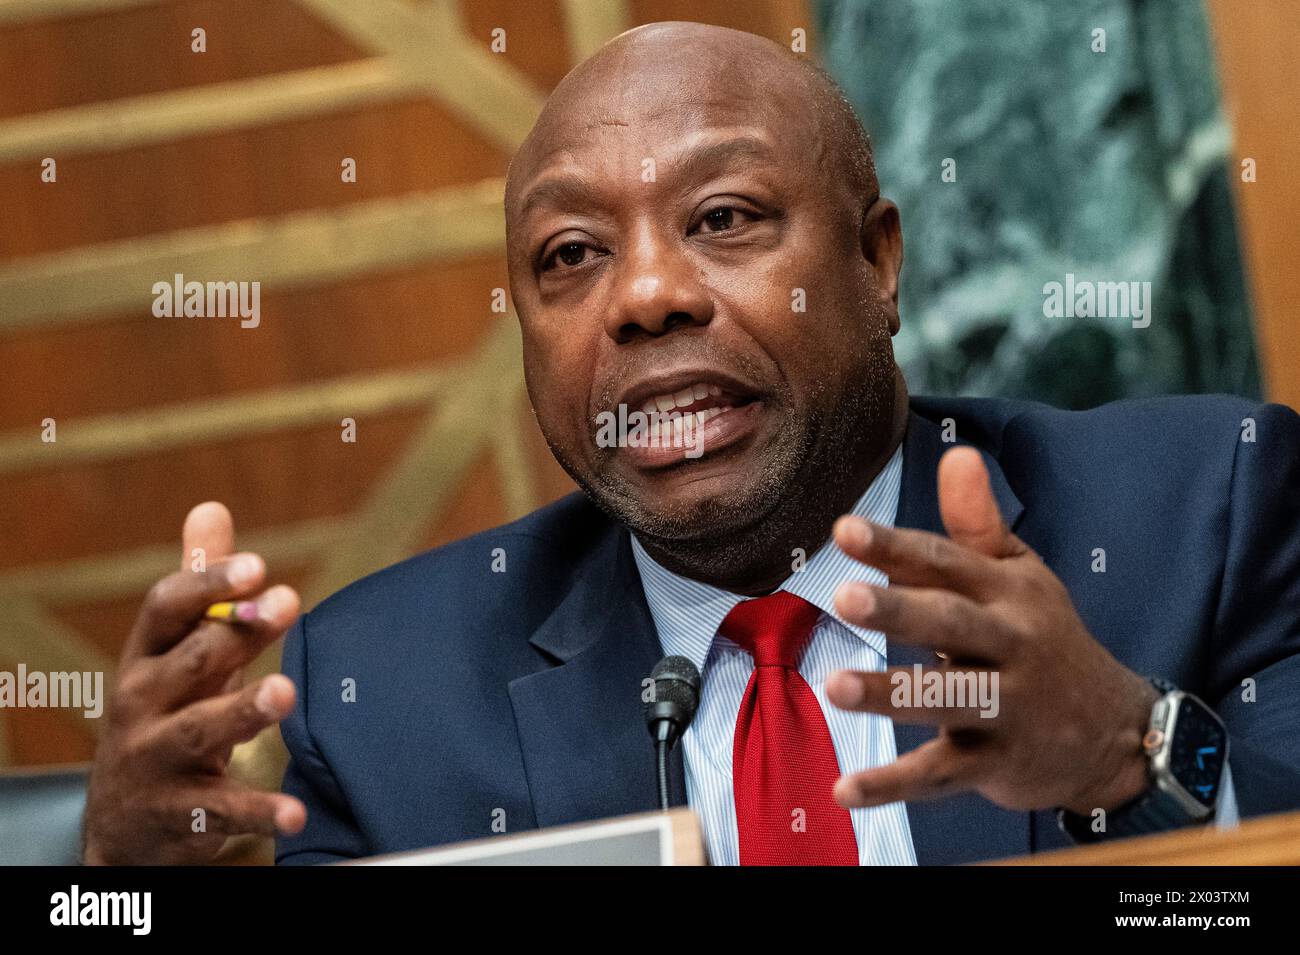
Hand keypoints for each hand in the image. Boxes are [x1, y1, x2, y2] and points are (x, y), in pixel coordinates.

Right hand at [82, 502, 306, 864]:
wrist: (124, 824)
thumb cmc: (165, 714)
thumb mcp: (175, 653)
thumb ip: (200, 588)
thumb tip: (212, 508)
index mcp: (146, 659)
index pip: (167, 610)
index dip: (209, 585)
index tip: (258, 565)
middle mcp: (143, 706)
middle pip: (188, 662)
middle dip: (235, 634)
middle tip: (289, 603)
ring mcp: (157, 760)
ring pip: (200, 731)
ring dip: (242, 710)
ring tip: (285, 693)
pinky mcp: (179, 816)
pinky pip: (219, 812)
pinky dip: (256, 812)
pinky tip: (295, 811)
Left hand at [827, 446, 1157, 814]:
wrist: (1115, 731)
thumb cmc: (1046, 638)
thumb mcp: (1020, 576)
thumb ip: (977, 524)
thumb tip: (957, 453)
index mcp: (1007, 593)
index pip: (946, 562)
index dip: (896, 547)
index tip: (845, 528)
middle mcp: (1009, 645)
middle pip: (951, 625)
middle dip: (901, 609)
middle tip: (846, 597)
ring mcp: (1006, 706)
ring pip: (945, 700)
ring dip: (891, 694)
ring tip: (834, 687)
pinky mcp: (998, 762)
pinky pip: (941, 773)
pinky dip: (894, 785)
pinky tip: (844, 789)